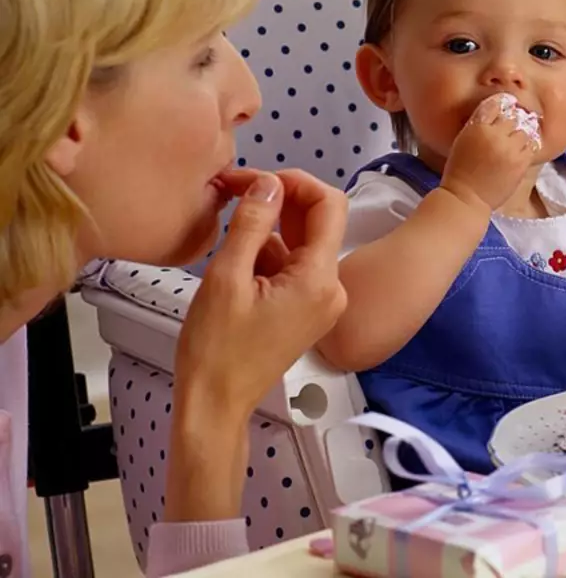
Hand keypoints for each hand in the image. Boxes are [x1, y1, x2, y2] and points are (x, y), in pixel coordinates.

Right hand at [175, 168, 347, 415]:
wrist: (216, 405)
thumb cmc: (216, 352)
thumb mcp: (225, 277)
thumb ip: (251, 223)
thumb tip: (268, 182)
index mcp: (319, 279)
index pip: (329, 205)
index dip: (295, 181)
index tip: (256, 179)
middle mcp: (330, 288)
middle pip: (317, 221)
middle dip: (279, 200)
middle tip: (235, 190)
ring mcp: (320, 300)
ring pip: (301, 243)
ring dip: (269, 227)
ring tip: (227, 226)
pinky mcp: (305, 309)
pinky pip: (293, 266)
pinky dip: (268, 253)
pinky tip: (236, 260)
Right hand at [441, 95, 538, 211]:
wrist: (466, 196)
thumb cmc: (460, 170)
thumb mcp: (463, 139)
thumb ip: (479, 124)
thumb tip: (497, 112)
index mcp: (478, 127)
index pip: (496, 104)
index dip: (502, 104)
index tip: (505, 107)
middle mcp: (496, 135)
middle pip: (513, 117)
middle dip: (512, 121)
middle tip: (510, 129)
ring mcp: (510, 149)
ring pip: (524, 131)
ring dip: (521, 134)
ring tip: (515, 141)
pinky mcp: (520, 163)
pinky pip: (531, 146)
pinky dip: (528, 146)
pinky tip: (521, 150)